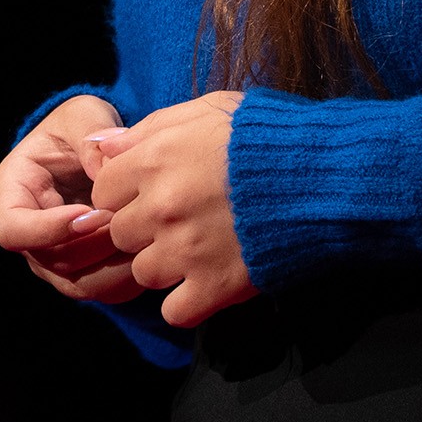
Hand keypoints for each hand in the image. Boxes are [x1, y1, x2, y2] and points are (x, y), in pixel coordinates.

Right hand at [0, 94, 140, 302]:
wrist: (98, 149)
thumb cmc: (81, 127)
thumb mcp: (83, 114)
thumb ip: (91, 135)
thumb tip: (105, 170)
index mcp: (13, 195)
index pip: (12, 230)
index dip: (48, 230)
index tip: (89, 212)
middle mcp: (30, 236)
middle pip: (53, 262)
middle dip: (95, 244)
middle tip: (129, 217)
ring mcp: (56, 260)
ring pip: (81, 285)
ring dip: (117, 264)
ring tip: (146, 231)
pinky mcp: (88, 273)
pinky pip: (107, 290)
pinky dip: (133, 276)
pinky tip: (156, 246)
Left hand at [84, 91, 252, 329]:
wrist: (325, 173)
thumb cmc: (266, 135)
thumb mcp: (207, 110)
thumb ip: (148, 128)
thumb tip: (97, 147)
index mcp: (155, 160)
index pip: (104, 191)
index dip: (128, 192)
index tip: (155, 191)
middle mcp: (161, 207)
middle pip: (121, 234)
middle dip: (145, 228)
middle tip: (184, 218)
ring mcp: (185, 251)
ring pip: (144, 274)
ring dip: (166, 265)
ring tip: (200, 248)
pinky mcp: (214, 286)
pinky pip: (175, 311)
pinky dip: (189, 301)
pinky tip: (208, 280)